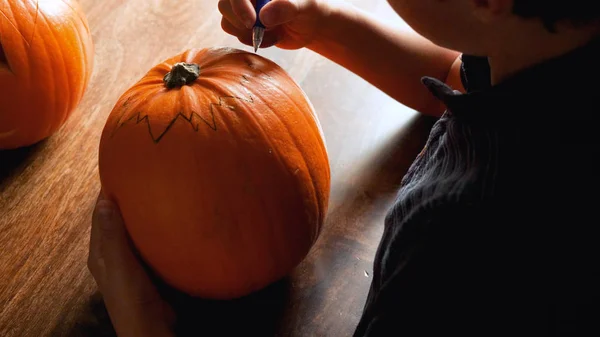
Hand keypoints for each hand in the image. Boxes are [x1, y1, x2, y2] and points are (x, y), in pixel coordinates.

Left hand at [87, 191, 174, 336]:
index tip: (120, 172)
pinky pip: (148, 244)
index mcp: (100, 252)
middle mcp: (111, 256)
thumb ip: (112, 235)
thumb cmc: (131, 296)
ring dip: (141, 216)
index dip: (107, 194)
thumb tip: (104, 201)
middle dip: (124, 201)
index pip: (100, 215)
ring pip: (132, 232)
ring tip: (157, 195)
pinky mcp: (146, 270)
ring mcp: (129, 263)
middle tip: (142, 180)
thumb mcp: (120, 264)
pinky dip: (154, 231)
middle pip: (115, 222)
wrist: (150, 326)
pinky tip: (169, 224)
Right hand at [218, 0, 330, 49]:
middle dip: (241, 23)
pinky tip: (270, 38)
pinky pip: (235, 35)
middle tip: (262, 30)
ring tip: (272, 33)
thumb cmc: (310, 10)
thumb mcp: (304, 6)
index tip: (252, 23)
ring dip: (248, 34)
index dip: (239, 6)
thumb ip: (286, 7)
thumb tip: (264, 17)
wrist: (310, 25)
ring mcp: (244, 8)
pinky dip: (251, 41)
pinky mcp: (244, 24)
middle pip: (225, 5)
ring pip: (227, 21)